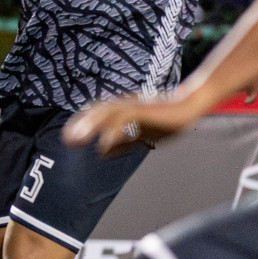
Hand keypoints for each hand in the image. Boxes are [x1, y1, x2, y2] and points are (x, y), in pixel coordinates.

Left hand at [63, 96, 201, 155]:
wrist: (190, 105)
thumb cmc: (167, 119)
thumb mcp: (141, 134)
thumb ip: (122, 143)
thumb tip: (103, 154)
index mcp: (122, 108)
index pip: (95, 114)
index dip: (81, 124)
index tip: (68, 137)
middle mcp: (125, 104)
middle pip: (96, 112)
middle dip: (80, 125)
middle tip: (67, 141)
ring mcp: (134, 105)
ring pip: (106, 113)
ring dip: (90, 126)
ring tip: (77, 140)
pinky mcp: (145, 110)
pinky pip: (124, 119)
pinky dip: (112, 132)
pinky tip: (103, 145)